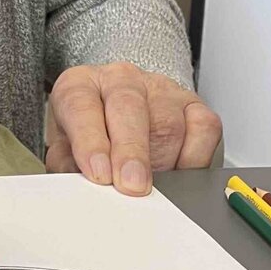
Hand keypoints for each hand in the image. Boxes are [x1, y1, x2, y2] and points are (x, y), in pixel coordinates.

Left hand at [45, 62, 221, 195]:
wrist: (117, 125)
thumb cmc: (89, 141)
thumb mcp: (67, 153)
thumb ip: (71, 168)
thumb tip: (85, 189)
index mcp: (80, 85)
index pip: (81, 104)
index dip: (89, 140)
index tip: (98, 173)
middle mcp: (120, 80)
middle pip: (128, 106)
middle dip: (131, 151)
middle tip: (131, 184)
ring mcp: (160, 89)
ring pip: (168, 121)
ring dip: (163, 162)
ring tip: (154, 189)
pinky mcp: (193, 105)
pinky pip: (203, 128)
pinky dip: (194, 158)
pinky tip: (179, 174)